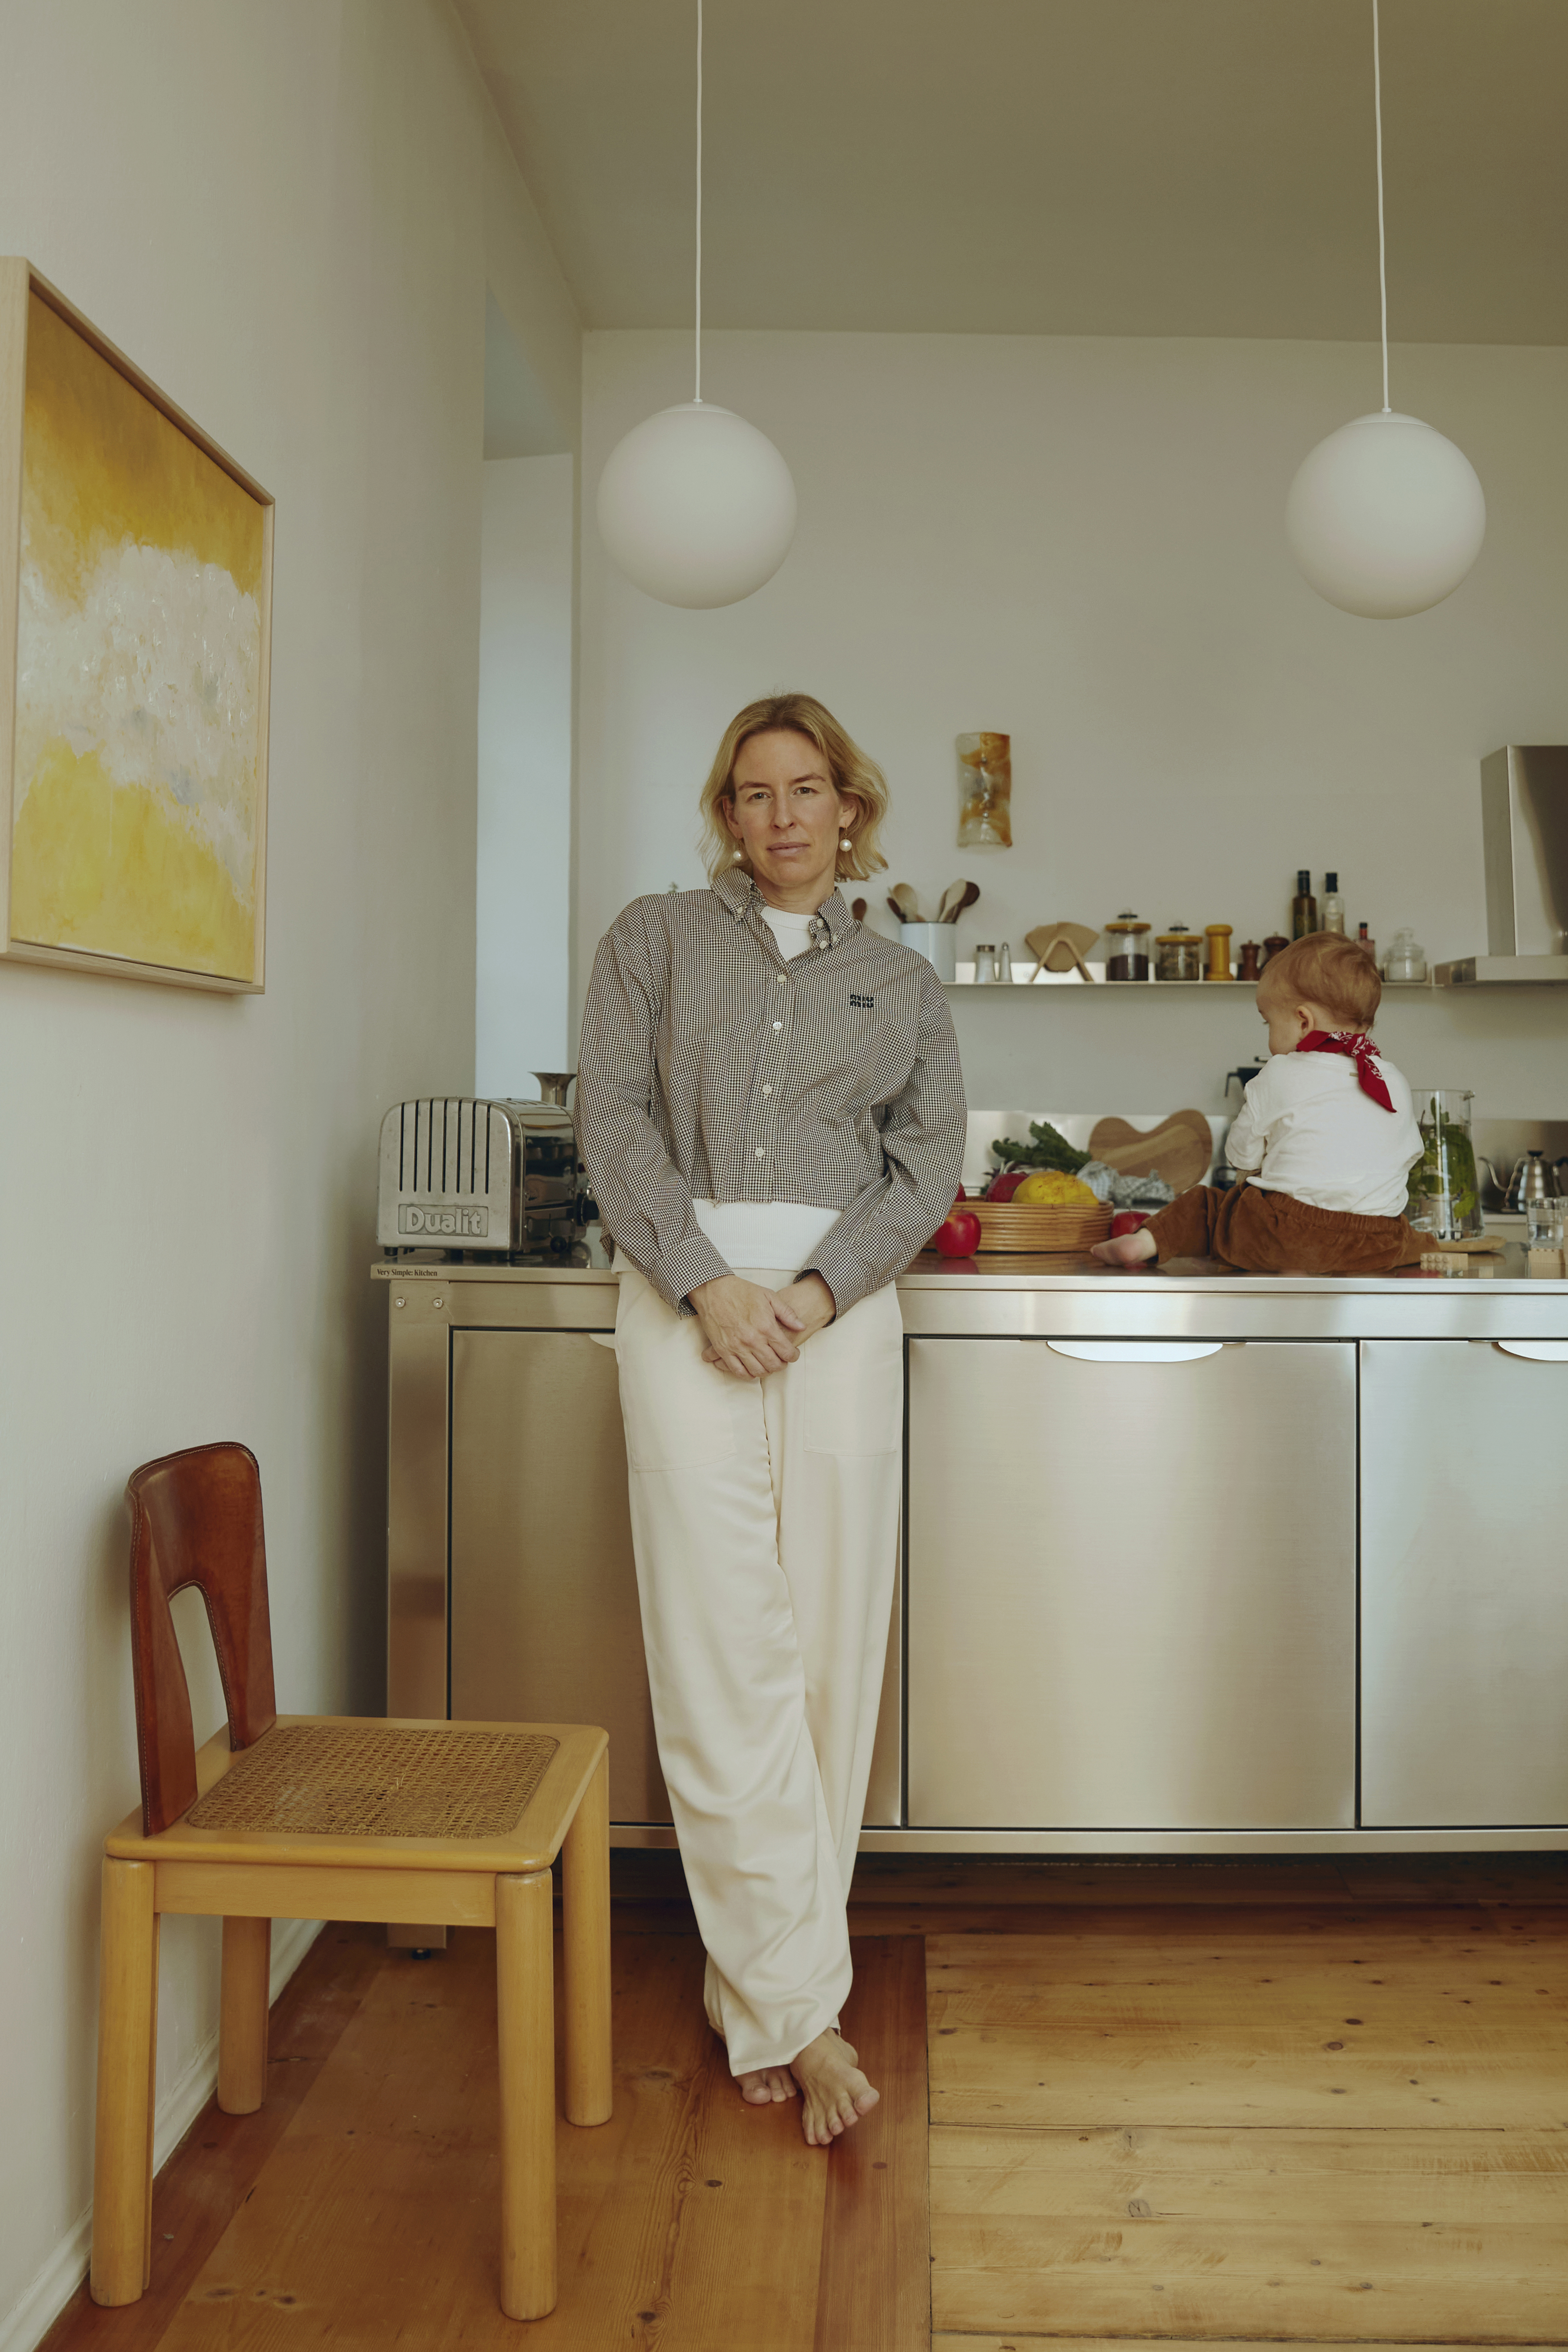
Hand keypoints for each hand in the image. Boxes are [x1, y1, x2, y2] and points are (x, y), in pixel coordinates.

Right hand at [697, 1272, 834, 1372]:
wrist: (714, 1289)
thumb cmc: (742, 1291)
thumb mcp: (769, 1296)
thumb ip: (787, 1313)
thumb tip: (801, 1326)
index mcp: (766, 1327)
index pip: (786, 1352)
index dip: (793, 1356)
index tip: (793, 1354)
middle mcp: (753, 1340)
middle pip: (773, 1365)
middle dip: (781, 1365)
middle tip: (782, 1361)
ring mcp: (737, 1347)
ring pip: (757, 1371)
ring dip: (766, 1371)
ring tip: (768, 1364)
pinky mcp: (723, 1350)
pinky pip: (738, 1371)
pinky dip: (748, 1374)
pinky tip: (752, 1369)